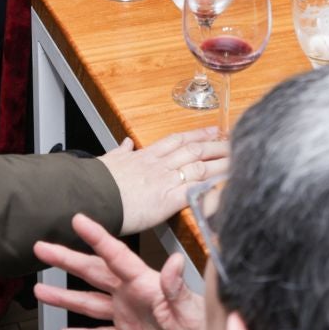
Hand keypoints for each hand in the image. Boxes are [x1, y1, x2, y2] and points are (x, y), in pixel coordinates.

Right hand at [35, 212, 211, 329]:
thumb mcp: (191, 308)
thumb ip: (176, 287)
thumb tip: (173, 263)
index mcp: (145, 283)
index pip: (116, 255)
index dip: (97, 237)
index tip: (77, 220)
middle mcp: (132, 295)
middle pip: (93, 273)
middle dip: (67, 260)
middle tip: (42, 248)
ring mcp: (129, 316)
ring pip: (90, 303)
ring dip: (65, 297)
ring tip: (40, 290)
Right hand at [96, 126, 228, 234]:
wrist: (90, 195)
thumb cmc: (95, 183)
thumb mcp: (107, 161)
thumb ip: (119, 153)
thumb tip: (125, 143)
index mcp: (145, 157)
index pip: (177, 141)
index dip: (197, 135)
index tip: (212, 130)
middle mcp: (159, 164)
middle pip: (194, 150)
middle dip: (216, 144)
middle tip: (233, 140)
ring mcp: (166, 180)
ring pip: (200, 166)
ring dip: (221, 161)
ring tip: (238, 158)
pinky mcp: (169, 199)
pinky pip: (197, 189)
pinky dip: (213, 186)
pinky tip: (226, 184)